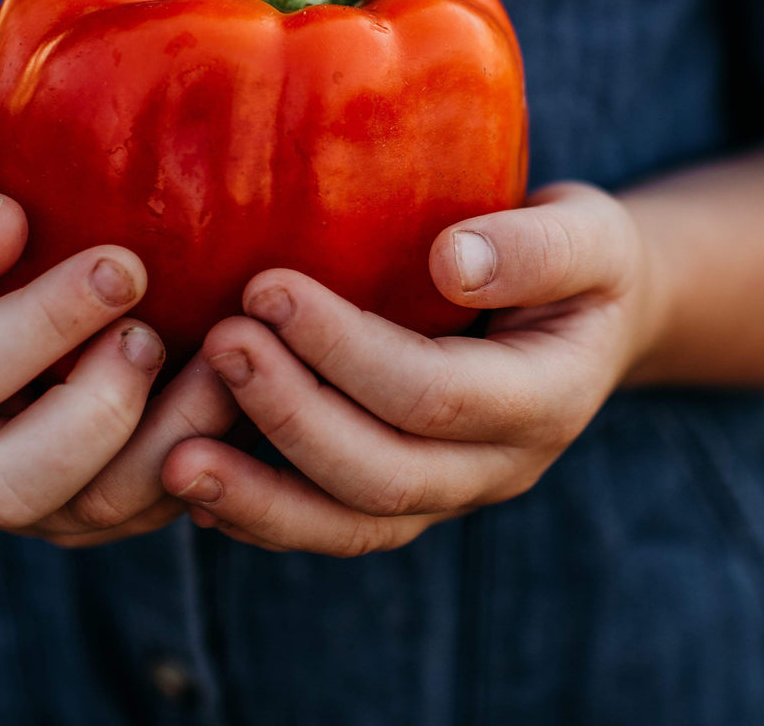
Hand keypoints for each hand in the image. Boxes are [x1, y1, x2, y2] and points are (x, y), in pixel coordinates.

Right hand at [0, 176, 237, 545]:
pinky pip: (159, 504)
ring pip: (104, 508)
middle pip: (18, 486)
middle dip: (100, 411)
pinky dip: (211, 455)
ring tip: (222, 360)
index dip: (45, 324)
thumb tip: (1, 231)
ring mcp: (36, 495)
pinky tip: (247, 388)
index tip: (121, 265)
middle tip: (150, 336)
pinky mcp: (104, 501)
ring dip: (173, 437)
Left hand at [162, 182, 662, 554]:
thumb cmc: (578, 262)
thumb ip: (535, 249)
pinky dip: (265, 516)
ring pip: (352, 522)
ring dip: (262, 495)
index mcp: (545, 399)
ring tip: (177, 458)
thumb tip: (453, 259)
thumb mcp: (586, 237)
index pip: (435, 393)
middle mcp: (496, 466)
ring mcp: (449, 491)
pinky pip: (335, 525)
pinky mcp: (405, 494)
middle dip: (292, 413)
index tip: (267, 287)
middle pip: (385, 472)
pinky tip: (198, 490)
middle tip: (219, 342)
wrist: (585, 320)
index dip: (347, 350)